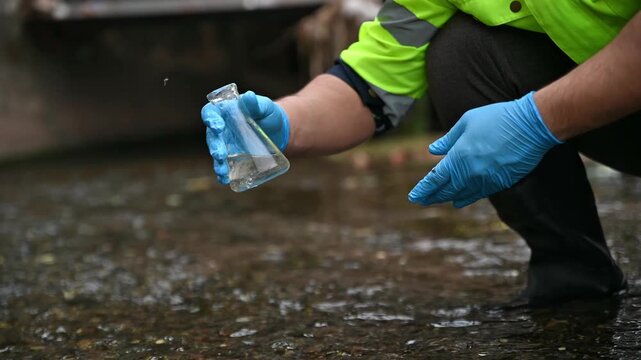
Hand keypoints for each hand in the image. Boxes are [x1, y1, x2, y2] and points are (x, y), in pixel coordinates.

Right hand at [201, 91, 289, 184]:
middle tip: (220, 154)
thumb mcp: (265, 107)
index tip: (217, 125)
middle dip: (214, 146)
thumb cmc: (269, 114)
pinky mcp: (233, 157)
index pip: (211, 112)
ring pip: (217, 153)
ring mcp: (226, 144)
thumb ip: (256, 104)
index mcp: (225, 111)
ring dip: (217, 163)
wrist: (279, 131)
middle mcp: (221, 128)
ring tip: (222, 172)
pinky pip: (225, 166)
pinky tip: (225, 180)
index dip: (210, 118)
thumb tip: (249, 97)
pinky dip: (223, 173)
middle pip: (212, 136)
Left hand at [408, 92, 561, 207]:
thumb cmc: (497, 118)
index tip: (414, 196)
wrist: (531, 125)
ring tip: (439, 200)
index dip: (424, 189)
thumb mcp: (467, 122)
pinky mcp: (501, 182)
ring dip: (449, 198)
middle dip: (432, 196)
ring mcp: (487, 179)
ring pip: (463, 195)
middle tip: (421, 200)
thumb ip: (448, 139)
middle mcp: (471, 172)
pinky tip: (461, 200)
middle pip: (447, 190)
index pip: (436, 178)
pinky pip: (479, 194)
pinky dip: (467, 197)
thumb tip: (432, 150)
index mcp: (459, 156)